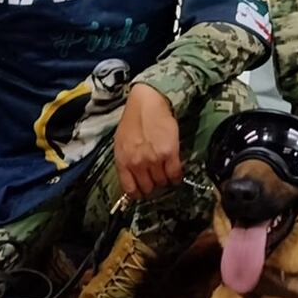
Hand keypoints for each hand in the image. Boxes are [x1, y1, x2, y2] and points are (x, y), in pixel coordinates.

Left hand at [114, 83, 181, 198]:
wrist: (147, 103)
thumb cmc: (133, 121)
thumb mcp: (120, 143)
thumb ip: (125, 161)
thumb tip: (133, 176)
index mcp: (123, 161)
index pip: (130, 189)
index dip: (138, 193)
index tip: (143, 192)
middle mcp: (137, 163)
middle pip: (148, 187)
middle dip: (153, 186)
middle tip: (156, 180)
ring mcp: (154, 159)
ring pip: (162, 182)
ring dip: (165, 181)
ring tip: (166, 174)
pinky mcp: (170, 153)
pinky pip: (174, 174)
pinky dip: (176, 177)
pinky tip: (176, 175)